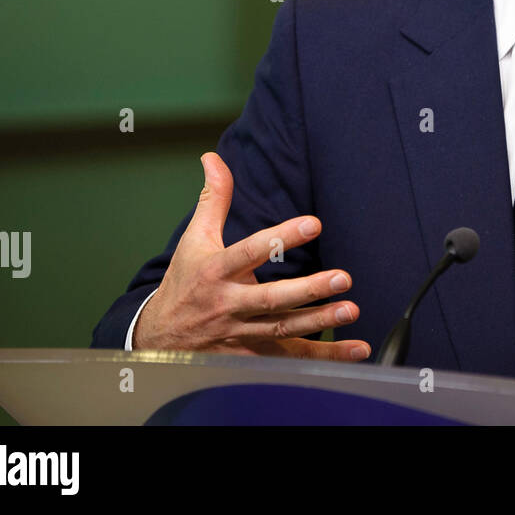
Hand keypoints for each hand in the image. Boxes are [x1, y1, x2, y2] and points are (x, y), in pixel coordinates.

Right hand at [132, 152, 369, 360]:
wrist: (158, 338)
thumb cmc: (185, 282)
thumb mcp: (194, 239)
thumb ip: (212, 199)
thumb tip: (213, 157)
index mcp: (216, 271)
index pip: (251, 251)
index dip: (281, 238)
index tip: (314, 223)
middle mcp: (229, 304)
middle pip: (271, 298)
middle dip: (308, 290)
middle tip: (343, 278)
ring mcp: (240, 333)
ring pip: (283, 329)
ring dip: (320, 322)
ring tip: (351, 310)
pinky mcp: (251, 355)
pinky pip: (291, 357)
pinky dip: (324, 357)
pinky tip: (355, 350)